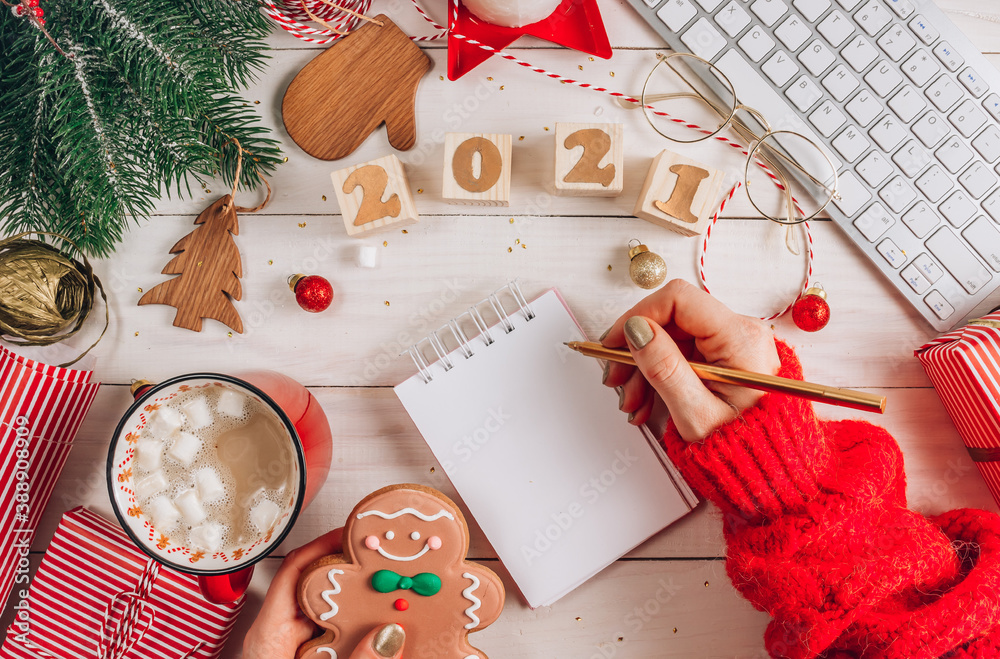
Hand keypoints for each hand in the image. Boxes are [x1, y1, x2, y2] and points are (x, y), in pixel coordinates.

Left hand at [243, 530, 405, 658]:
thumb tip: (389, 636)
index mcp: (269, 635)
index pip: (295, 569)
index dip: (324, 544)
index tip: (355, 532)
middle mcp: (276, 638)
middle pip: (315, 587)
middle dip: (350, 571)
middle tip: (382, 558)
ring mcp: (289, 651)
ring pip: (326, 612)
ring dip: (356, 601)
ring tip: (388, 588)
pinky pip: (330, 635)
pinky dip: (354, 627)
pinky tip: (379, 630)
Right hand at [601, 279, 779, 441]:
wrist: (768, 468)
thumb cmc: (742, 448)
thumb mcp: (695, 413)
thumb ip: (664, 367)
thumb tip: (636, 329)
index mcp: (740, 339)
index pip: (678, 300)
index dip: (638, 315)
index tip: (613, 343)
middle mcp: (740, 332)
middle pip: (671, 320)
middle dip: (636, 349)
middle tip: (616, 379)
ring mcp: (733, 343)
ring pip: (671, 339)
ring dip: (644, 367)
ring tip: (633, 403)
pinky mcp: (724, 356)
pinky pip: (682, 353)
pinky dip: (660, 374)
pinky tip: (647, 402)